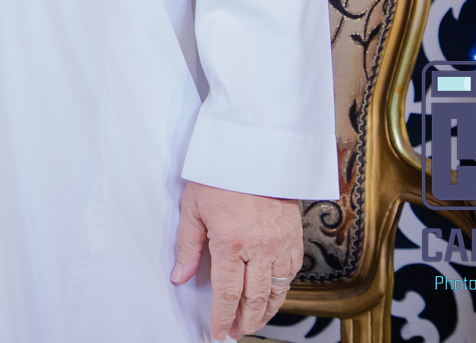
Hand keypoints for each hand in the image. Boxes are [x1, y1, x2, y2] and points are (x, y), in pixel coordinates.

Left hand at [170, 180, 302, 340]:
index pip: (228, 293)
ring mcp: (281, 245)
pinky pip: (291, 275)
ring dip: (265, 312)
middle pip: (254, 299)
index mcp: (231, 242)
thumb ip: (188, 246)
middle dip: (244, 321)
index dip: (223, 317)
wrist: (256, 152)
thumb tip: (180, 276)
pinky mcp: (295, 239)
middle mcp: (260, 248)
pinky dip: (282, 291)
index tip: (218, 331)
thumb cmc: (221, 175)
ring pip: (277, 292)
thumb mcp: (193, 207)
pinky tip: (272, 296)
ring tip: (252, 322)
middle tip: (236, 332)